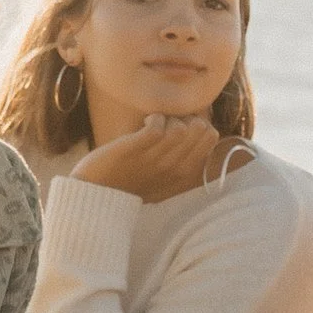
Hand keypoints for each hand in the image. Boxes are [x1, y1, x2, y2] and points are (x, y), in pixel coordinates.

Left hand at [70, 114, 225, 203]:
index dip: (199, 122)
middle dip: (187, 116)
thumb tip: (196, 129)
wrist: (99, 196)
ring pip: (183, 127)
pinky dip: (154, 118)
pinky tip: (145, 123)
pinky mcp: (137, 150)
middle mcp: (176, 168)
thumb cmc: (131, 184)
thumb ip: (183, 160)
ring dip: (169, 118)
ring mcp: (157, 159)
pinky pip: (159, 125)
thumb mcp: (165, 178)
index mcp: (186, 174)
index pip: (212, 137)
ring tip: (154, 124)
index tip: (181, 126)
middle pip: (202, 128)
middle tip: (168, 123)